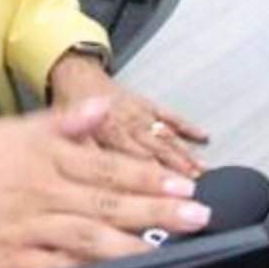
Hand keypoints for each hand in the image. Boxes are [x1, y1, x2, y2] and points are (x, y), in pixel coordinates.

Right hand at [0, 99, 210, 267]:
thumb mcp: (16, 129)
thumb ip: (65, 122)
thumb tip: (104, 108)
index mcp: (44, 156)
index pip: (108, 166)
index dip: (149, 177)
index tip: (184, 186)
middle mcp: (40, 190)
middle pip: (107, 202)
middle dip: (156, 210)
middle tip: (195, 215)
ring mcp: (26, 227)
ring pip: (88, 236)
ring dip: (131, 242)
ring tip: (166, 247)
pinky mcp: (11, 260)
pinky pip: (56, 267)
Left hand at [48, 54, 207, 177]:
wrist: (74, 73)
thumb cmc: (70, 103)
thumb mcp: (66, 130)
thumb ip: (86, 154)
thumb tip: (95, 178)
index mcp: (111, 131)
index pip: (138, 160)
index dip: (155, 178)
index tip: (169, 194)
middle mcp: (130, 123)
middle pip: (158, 151)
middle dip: (178, 171)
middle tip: (195, 188)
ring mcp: (140, 113)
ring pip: (167, 136)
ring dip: (185, 154)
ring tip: (203, 171)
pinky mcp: (146, 103)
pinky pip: (169, 114)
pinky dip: (187, 125)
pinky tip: (203, 136)